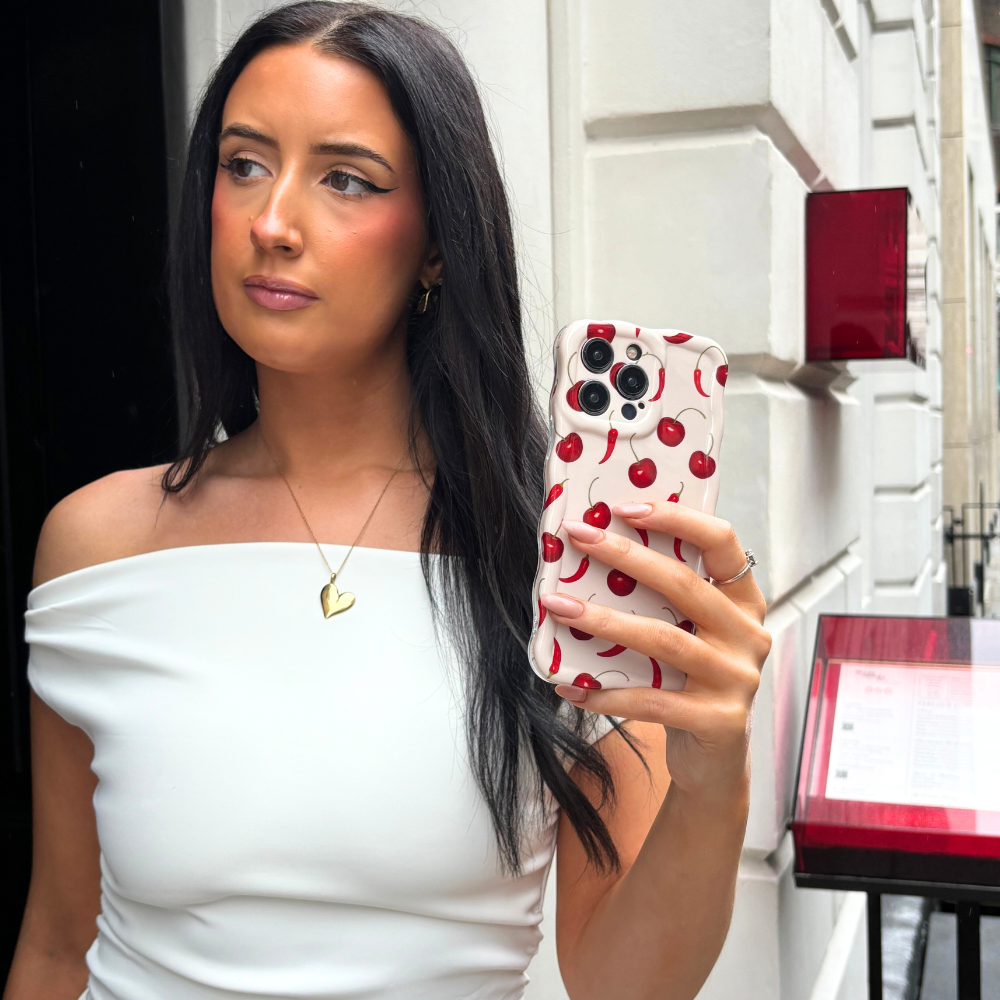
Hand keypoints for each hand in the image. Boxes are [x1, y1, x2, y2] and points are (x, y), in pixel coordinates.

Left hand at [539, 503, 769, 803]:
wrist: (714, 762)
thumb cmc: (691, 684)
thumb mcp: (689, 634)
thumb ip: (663, 599)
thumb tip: (594, 551)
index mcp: (743, 601)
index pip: (721, 542)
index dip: (677, 518)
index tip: (624, 507)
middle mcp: (748, 634)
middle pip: (684, 584)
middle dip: (624, 555)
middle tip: (579, 538)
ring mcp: (737, 678)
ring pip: (662, 638)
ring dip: (602, 620)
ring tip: (557, 607)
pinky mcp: (719, 721)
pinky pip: (651, 701)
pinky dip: (605, 692)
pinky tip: (570, 686)